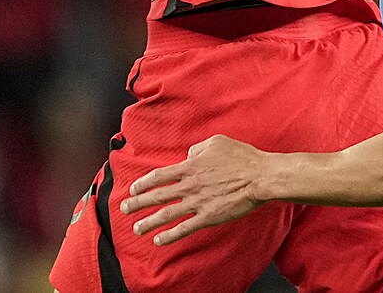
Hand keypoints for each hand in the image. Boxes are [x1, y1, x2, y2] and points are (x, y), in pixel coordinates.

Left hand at [119, 135, 269, 245]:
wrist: (259, 177)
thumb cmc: (241, 157)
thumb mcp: (216, 142)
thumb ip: (197, 148)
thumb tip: (188, 155)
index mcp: (190, 166)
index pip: (159, 176)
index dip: (143, 183)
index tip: (132, 188)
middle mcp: (189, 185)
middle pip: (157, 196)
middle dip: (138, 203)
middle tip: (124, 209)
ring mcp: (197, 202)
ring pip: (166, 214)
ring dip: (148, 222)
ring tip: (136, 228)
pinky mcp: (208, 217)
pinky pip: (184, 228)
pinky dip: (170, 235)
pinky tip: (159, 240)